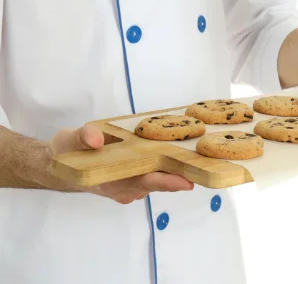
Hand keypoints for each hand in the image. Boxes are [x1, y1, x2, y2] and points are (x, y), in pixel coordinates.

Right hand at [50, 124, 193, 203]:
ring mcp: (133, 185)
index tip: (188, 182)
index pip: (145, 182)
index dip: (167, 182)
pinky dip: (170, 164)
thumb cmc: (67, 152)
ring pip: (162, 178)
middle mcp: (126, 187)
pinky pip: (158, 172)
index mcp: (112, 180)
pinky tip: (182, 151)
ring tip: (201, 154)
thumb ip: (83, 138)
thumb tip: (96, 139)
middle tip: (208, 167)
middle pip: (161, 182)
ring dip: (179, 169)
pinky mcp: (137, 178)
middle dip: (183, 175)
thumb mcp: (69, 141)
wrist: (62, 163)